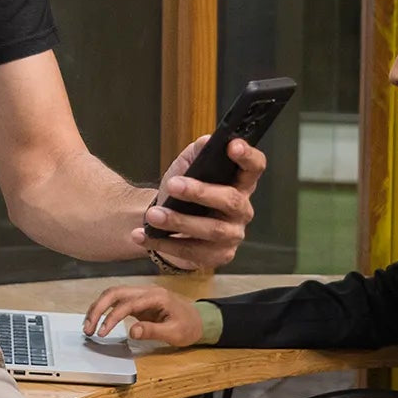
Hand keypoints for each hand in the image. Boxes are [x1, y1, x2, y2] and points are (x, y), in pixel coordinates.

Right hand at [83, 285, 203, 344]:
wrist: (200, 320)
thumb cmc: (190, 326)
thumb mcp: (175, 333)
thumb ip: (153, 331)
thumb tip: (131, 332)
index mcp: (155, 296)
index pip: (126, 303)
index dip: (111, 317)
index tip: (102, 333)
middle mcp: (145, 291)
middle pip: (114, 292)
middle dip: (97, 308)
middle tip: (88, 328)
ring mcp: (141, 294)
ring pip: (113, 294)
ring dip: (98, 308)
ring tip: (88, 326)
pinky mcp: (138, 301)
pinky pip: (117, 301)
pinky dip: (105, 309)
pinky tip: (98, 321)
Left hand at [131, 135, 266, 271]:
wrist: (165, 222)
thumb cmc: (182, 192)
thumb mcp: (186, 167)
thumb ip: (196, 153)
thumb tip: (206, 141)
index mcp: (239, 183)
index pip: (254, 167)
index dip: (247, 156)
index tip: (231, 146)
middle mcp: (242, 210)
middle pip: (231, 200)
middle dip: (200, 192)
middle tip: (172, 185)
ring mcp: (232, 235)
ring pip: (211, 230)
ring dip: (179, 221)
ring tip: (152, 215)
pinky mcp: (216, 256)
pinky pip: (192, 251)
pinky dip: (164, 243)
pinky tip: (143, 236)